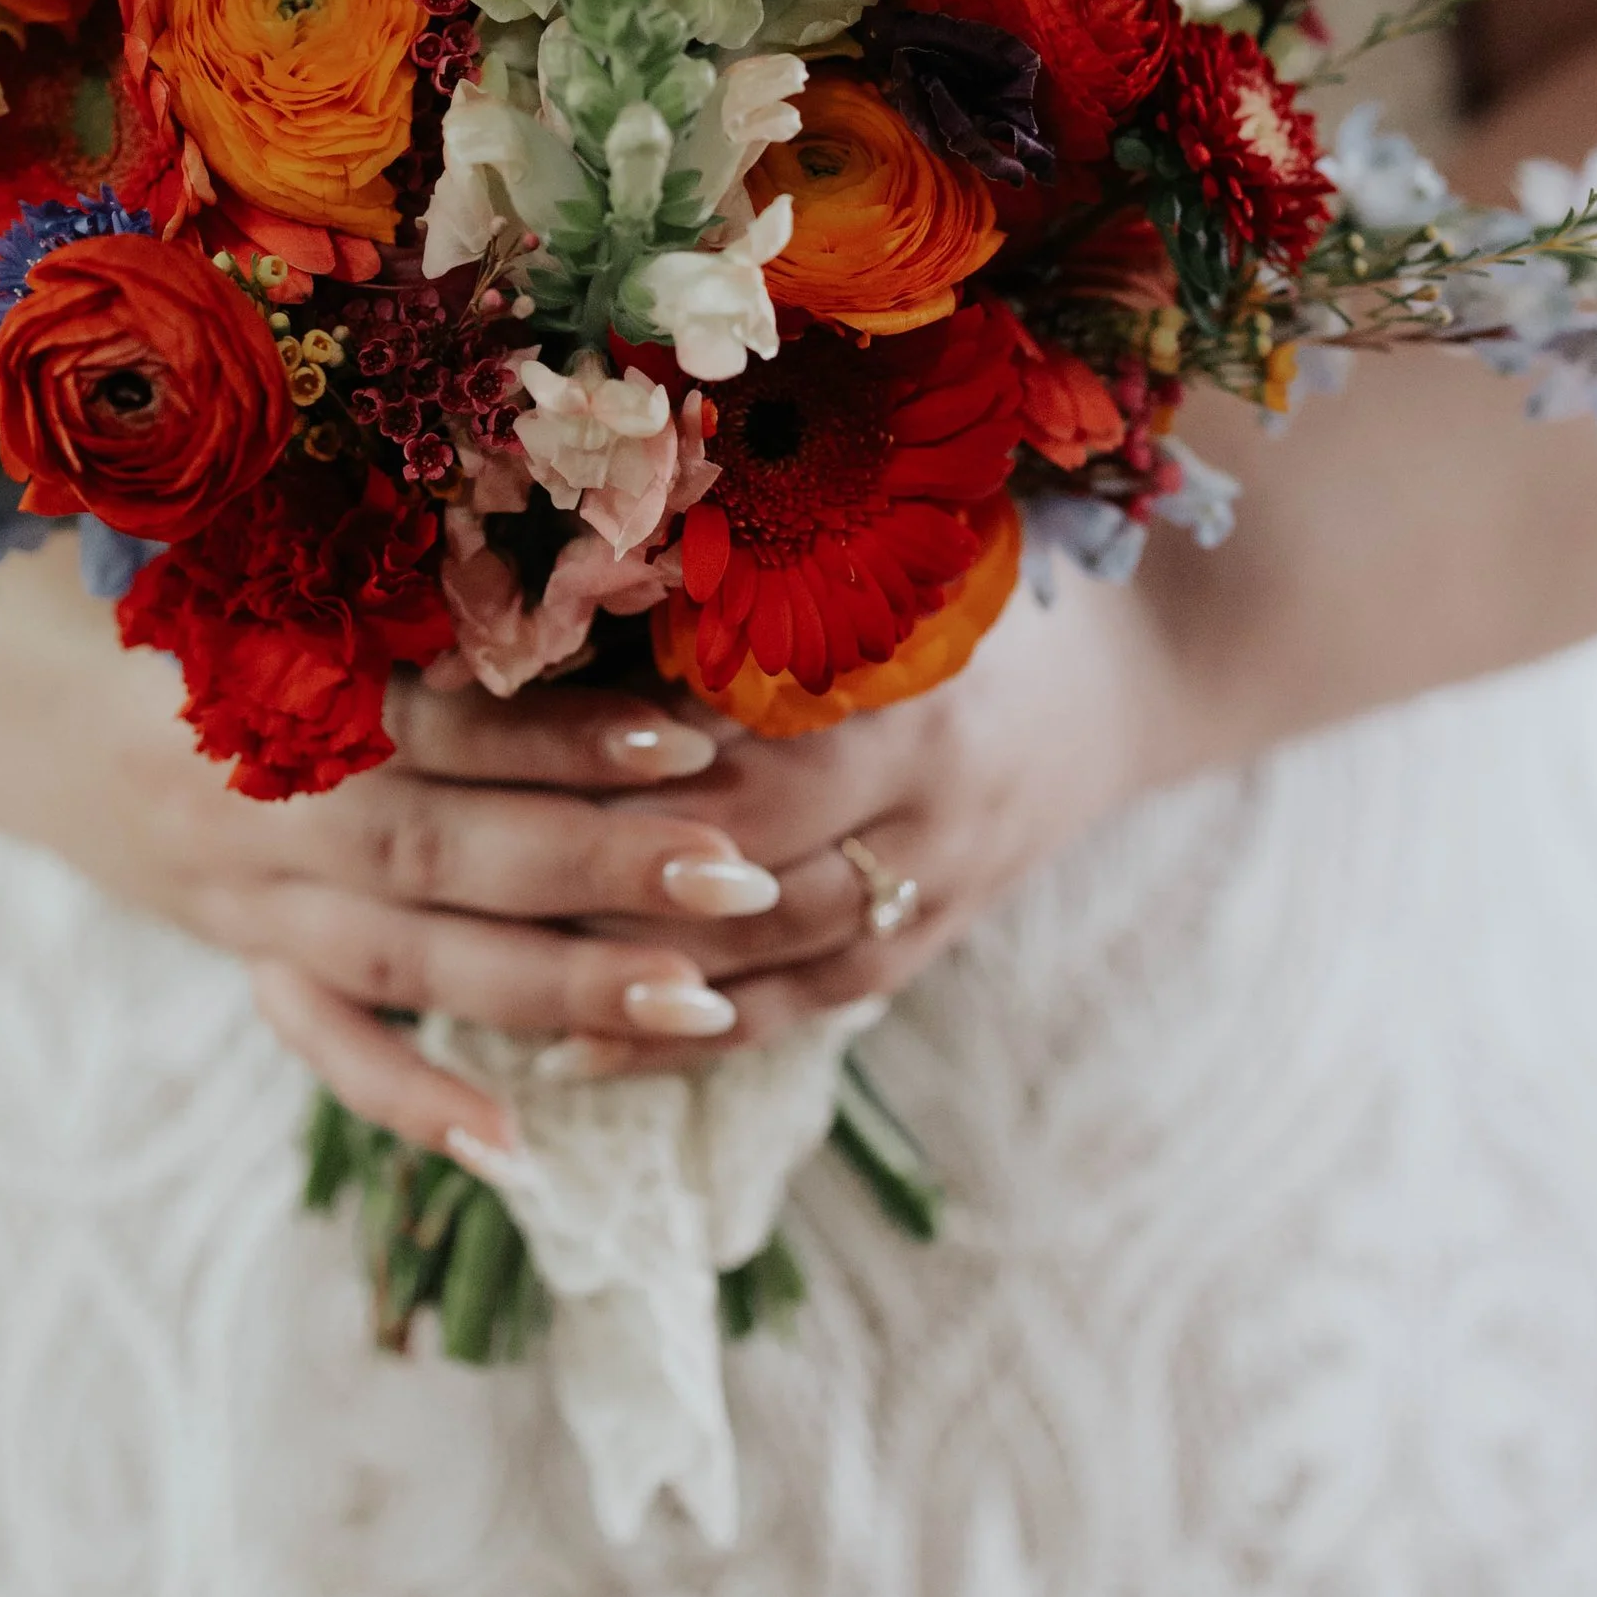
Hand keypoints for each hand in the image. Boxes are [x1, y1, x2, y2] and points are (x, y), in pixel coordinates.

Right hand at [0, 557, 787, 1166]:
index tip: (692, 740)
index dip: (562, 736)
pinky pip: (324, 1039)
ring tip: (700, 1001)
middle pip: (446, 853)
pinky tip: (518, 1140)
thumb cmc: (156, 582)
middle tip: (747, 881)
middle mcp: (255, 805)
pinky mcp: (239, 953)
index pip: (439, 724)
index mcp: (265, 688)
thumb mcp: (250, 551)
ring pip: (411, 957)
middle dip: (603, 874)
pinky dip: (415, 1091)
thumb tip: (575, 552)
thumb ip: (392, 571)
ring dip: (558, 986)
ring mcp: (245, 898)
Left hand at [378, 561, 1182, 1078]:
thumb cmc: (972, 576)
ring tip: (488, 977)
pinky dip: (694, 1033)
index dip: (610, 726)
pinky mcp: (935, 934)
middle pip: (744, 834)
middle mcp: (927, 780)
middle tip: (458, 865)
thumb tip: (563, 563)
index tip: (475, 725)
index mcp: (905, 661)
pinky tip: (584, 1050)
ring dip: (632, 965)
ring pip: (768, 942)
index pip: (737, 709)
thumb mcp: (886, 546)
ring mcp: (940, 870)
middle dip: (603, 855)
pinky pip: (806, 1006)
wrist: (1138, 667)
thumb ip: (750, 565)